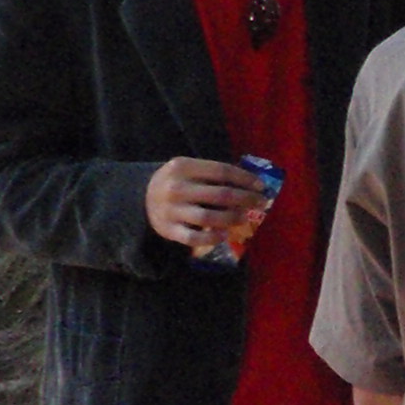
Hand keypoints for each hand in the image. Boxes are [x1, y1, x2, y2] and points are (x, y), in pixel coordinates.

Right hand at [144, 157, 265, 250]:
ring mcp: (171, 210)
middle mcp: (176, 188)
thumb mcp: (189, 169)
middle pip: (220, 195)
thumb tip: (251, 183)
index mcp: (183, 167)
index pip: (222, 171)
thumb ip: (213, 173)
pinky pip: (194, 238)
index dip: (245, 179)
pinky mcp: (168, 230)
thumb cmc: (177, 182)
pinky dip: (212, 238)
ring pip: (209, 217)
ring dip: (232, 218)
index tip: (261, 186)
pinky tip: (224, 234)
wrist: (142, 197)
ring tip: (245, 217)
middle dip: (246, 199)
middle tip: (261, 202)